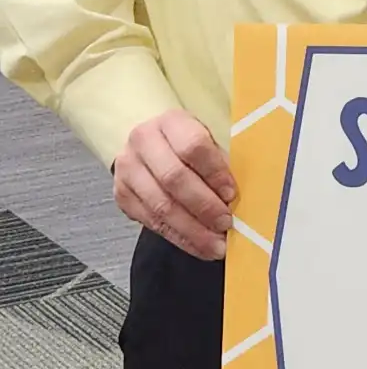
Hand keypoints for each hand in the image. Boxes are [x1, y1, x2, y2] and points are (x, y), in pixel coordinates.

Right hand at [113, 110, 235, 261]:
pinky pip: (152, 223)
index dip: (215, 173)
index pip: (193, 146)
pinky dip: (180, 238)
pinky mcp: (123, 196)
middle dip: (204, 206)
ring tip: (217, 245)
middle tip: (226, 224)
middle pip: (173, 178)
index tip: (232, 194)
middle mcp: (143, 142)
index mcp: (171, 122)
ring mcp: (128, 169)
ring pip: (160, 206)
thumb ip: (222, 164)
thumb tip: (241, 199)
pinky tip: (200, 246)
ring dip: (193, 230)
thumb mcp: (209, 141)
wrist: (150, 144)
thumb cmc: (188, 145)